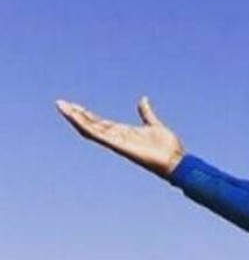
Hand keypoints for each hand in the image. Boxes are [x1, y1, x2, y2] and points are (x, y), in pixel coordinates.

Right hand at [56, 97, 184, 177]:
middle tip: (61, 103)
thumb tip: (142, 99)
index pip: (99, 122)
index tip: (74, 105)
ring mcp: (116, 142)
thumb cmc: (167, 146)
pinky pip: (99, 135)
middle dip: (76, 114)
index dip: (86, 114)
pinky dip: (87, 126)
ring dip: (76, 118)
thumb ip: (146, 113)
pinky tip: (76, 118)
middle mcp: (117, 137)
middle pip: (91, 124)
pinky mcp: (119, 145)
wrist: (176, 160)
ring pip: (90, 129)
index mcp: (123, 132)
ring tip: (62, 106)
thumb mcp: (154, 124)